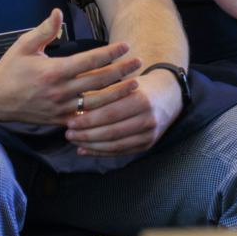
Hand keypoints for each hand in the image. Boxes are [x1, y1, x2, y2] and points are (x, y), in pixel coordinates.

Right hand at [0, 14, 137, 124]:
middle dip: (121, 72)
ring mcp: (60, 107)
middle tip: (138, 63)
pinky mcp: (60, 119)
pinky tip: (116, 107)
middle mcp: (60, 90)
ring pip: (96, 102)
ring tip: (134, 85)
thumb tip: (58, 12)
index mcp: (53, 70)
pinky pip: (85, 117)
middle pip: (98, 81)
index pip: (89, 61)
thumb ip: (45, 29)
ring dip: (117, 93)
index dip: (110, 53)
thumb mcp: (24, 45)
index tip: (125, 46)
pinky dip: (101, 113)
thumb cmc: (10, 68)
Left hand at [67, 65, 181, 156]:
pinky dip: (101, 152)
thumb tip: (76, 104)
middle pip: (111, 132)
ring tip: (74, 142)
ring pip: (115, 145)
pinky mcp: (147, 145)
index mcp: (141, 100)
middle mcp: (148, 119)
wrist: (168, 95)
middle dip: (87, 135)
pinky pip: (121, 152)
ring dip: (91, 146)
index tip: (70, 121)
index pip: (110, 114)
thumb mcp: (124, 83)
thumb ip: (103, 93)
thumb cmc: (139, 86)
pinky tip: (85, 150)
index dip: (88, 120)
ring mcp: (149, 135)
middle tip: (68, 134)